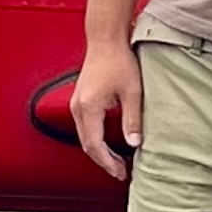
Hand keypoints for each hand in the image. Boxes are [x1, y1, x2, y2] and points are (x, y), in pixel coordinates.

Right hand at [72, 40, 144, 178]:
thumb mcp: (132, 92)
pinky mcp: (80, 100)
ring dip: (100, 152)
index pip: (95, 145)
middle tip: (121, 172)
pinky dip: (95, 140)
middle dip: (104, 162)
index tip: (121, 172)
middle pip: (87, 145)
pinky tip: (109, 144)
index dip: (108, 163)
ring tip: (117, 162)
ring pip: (84, 137)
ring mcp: (76, 104)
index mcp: (89, 108)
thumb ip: (132, 120)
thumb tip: (135, 144)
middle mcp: (78, 108)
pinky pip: (84, 128)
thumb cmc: (118, 60)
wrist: (106, 40)